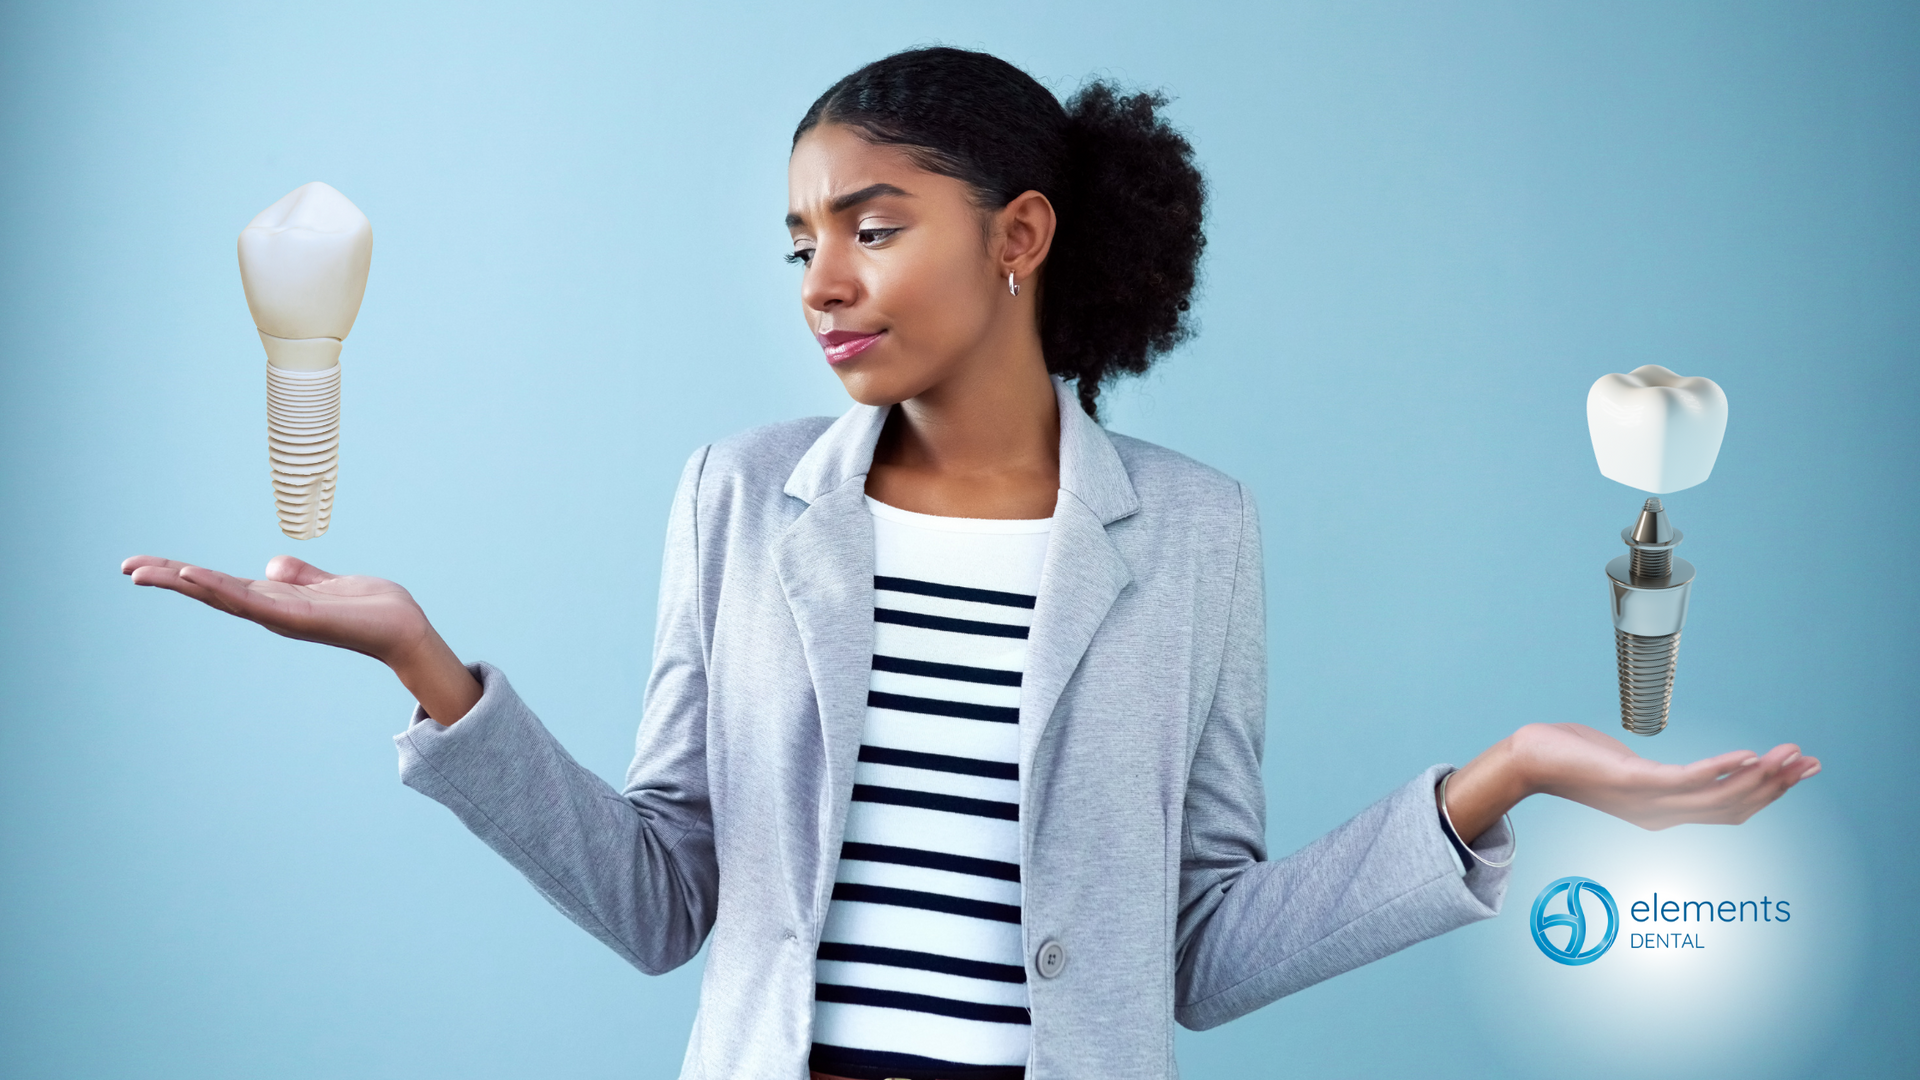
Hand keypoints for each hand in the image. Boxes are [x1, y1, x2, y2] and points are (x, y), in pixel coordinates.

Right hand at [122, 554, 481, 722]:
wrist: (404, 627)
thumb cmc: (370, 607)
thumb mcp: (326, 584)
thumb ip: (299, 576)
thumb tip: (272, 566)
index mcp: (274, 600)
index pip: (218, 584)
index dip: (182, 573)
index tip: (145, 564)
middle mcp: (270, 611)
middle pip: (208, 591)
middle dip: (168, 578)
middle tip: (125, 567)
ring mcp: (280, 616)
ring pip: (221, 595)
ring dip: (183, 582)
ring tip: (145, 570)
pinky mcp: (296, 617)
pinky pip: (252, 601)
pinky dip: (220, 588)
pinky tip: (193, 576)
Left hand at [1443, 722, 1820, 842]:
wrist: (1528, 760)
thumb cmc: (1574, 758)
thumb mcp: (1627, 769)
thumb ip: (1658, 775)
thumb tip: (1680, 769)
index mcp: (1663, 811)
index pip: (1730, 808)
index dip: (1768, 793)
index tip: (1799, 771)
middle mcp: (1661, 813)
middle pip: (1734, 805)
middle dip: (1776, 784)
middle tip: (1810, 762)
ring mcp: (1648, 800)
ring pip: (1718, 796)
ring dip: (1759, 776)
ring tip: (1790, 757)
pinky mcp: (1633, 781)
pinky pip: (1685, 779)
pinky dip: (1720, 769)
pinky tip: (1747, 756)